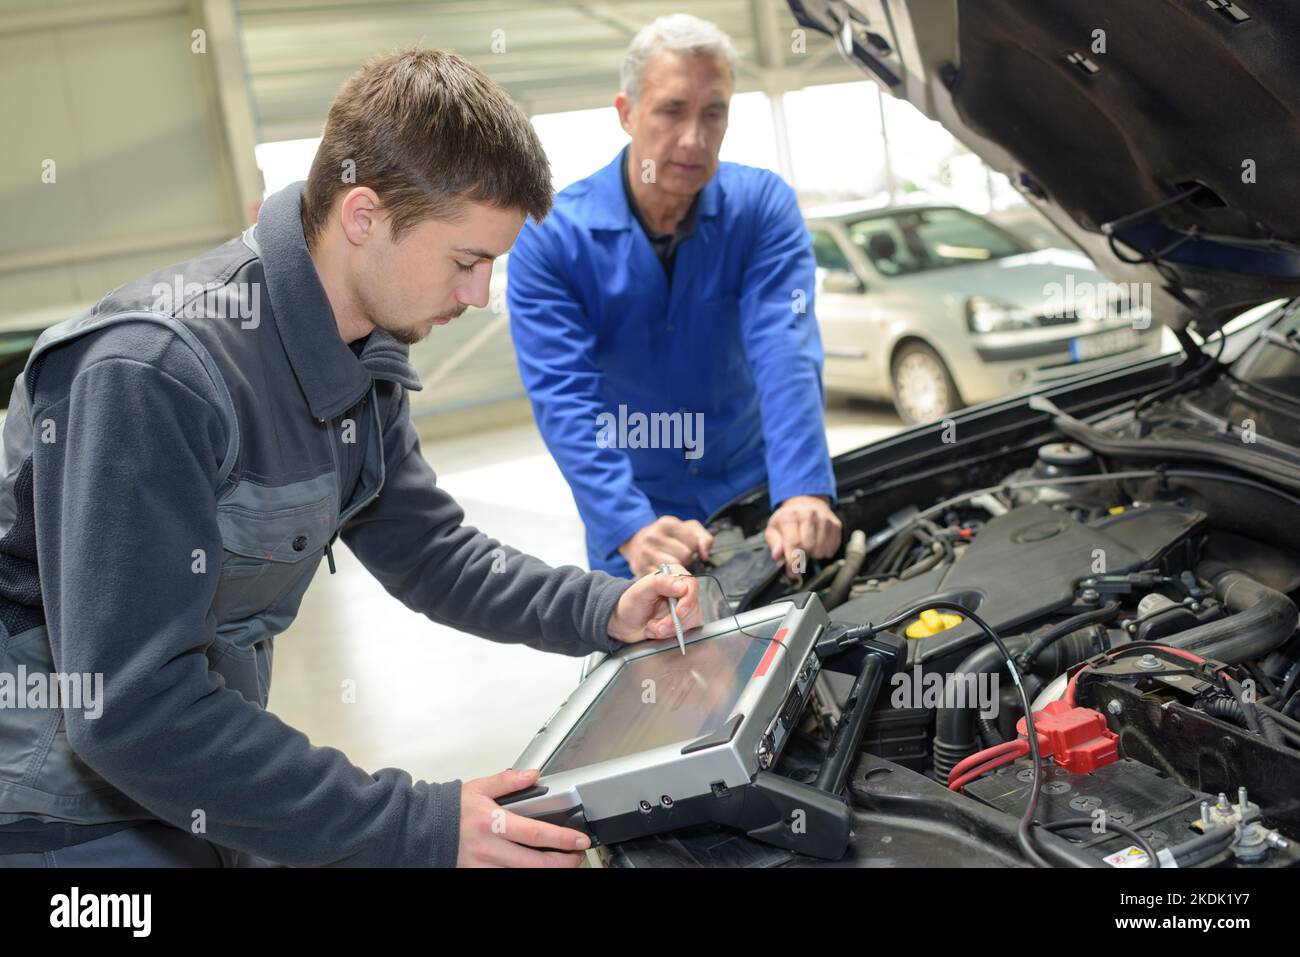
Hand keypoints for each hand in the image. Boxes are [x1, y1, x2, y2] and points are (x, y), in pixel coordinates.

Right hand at [456, 768, 590, 867]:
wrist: (420, 830)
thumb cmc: (449, 810)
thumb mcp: (479, 788)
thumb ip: (508, 781)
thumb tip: (532, 775)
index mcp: (492, 822)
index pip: (535, 833)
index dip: (562, 838)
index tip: (579, 839)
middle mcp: (489, 848)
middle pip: (535, 862)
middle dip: (563, 861)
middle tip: (577, 855)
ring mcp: (484, 866)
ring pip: (524, 874)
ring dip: (548, 870)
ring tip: (562, 862)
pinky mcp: (478, 874)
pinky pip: (507, 877)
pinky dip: (526, 874)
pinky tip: (537, 867)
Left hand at [607, 563, 703, 642]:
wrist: (624, 622)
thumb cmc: (631, 603)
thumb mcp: (641, 590)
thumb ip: (660, 583)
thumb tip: (682, 586)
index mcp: (674, 576)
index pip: (691, 585)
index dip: (688, 600)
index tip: (679, 612)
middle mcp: (682, 590)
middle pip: (692, 607)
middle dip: (673, 622)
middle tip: (657, 627)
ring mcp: (684, 606)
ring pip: (690, 621)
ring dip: (669, 629)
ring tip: (651, 628)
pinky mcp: (684, 621)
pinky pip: (686, 631)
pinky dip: (670, 634)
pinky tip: (656, 631)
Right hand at [618, 515, 712, 576]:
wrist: (635, 541)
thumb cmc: (665, 536)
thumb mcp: (686, 529)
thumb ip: (703, 538)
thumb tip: (705, 555)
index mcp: (666, 524)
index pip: (693, 542)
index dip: (694, 547)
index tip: (687, 546)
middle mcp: (653, 537)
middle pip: (685, 555)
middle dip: (686, 558)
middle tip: (679, 556)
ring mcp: (645, 553)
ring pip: (675, 569)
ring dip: (678, 569)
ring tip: (672, 563)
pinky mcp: (641, 569)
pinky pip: (664, 579)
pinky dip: (668, 578)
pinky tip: (665, 571)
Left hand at [765, 495, 842, 573]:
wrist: (805, 505)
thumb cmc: (788, 520)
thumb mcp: (774, 529)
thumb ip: (774, 543)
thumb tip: (777, 555)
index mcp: (790, 515)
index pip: (794, 543)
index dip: (793, 561)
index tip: (792, 572)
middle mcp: (808, 514)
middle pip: (809, 547)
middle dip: (803, 557)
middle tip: (799, 556)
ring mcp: (824, 518)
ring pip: (821, 549)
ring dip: (814, 555)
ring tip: (808, 549)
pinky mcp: (835, 524)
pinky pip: (832, 548)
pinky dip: (824, 552)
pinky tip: (818, 546)